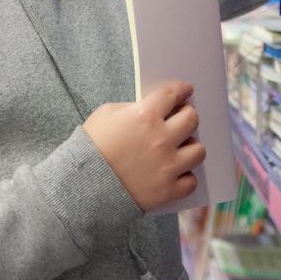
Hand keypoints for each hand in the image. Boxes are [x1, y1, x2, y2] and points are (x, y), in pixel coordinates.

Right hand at [82, 81, 207, 212]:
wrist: (82, 186)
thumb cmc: (90, 147)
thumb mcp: (106, 114)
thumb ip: (132, 108)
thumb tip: (150, 109)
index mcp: (145, 116)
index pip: (173, 94)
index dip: (182, 89)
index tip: (186, 90)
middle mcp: (161, 139)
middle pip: (191, 119)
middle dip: (187, 115)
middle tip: (182, 118)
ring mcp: (167, 166)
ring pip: (198, 151)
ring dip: (190, 147)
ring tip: (180, 148)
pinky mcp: (167, 190)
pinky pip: (191, 181)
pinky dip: (184, 176)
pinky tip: (175, 172)